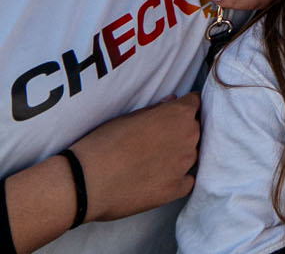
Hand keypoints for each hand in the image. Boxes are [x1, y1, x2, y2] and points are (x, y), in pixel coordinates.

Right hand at [69, 94, 201, 221]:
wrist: (85, 181)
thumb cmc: (102, 144)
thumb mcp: (128, 118)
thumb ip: (156, 109)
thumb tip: (172, 101)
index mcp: (178, 114)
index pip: (194, 104)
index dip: (183, 109)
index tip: (173, 116)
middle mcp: (189, 136)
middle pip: (195, 129)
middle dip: (181, 132)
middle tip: (157, 142)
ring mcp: (185, 164)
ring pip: (191, 155)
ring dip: (179, 156)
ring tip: (152, 162)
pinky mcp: (177, 188)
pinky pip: (187, 181)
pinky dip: (177, 180)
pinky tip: (158, 180)